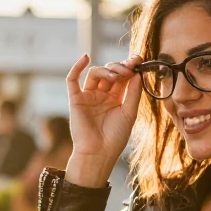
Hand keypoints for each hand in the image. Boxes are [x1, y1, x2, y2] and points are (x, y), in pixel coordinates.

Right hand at [64, 54, 144, 186]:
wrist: (99, 153)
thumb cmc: (115, 137)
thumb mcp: (129, 112)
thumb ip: (133, 92)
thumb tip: (137, 72)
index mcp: (115, 98)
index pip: (122, 77)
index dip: (129, 67)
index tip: (138, 59)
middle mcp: (101, 95)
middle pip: (109, 72)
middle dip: (120, 67)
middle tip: (129, 68)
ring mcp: (88, 96)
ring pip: (95, 73)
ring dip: (107, 70)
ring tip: (117, 76)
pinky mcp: (76, 99)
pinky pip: (72, 80)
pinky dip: (77, 67)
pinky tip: (85, 58)